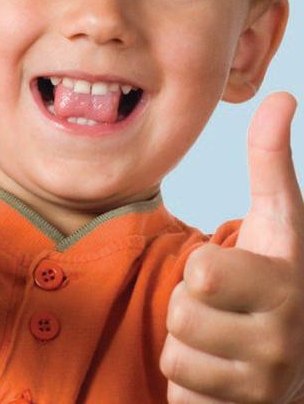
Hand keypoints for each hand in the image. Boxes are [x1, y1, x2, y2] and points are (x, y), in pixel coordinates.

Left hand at [160, 92, 303, 402]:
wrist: (294, 363)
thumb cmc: (275, 279)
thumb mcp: (279, 221)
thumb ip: (272, 160)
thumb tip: (280, 95)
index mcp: (288, 283)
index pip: (204, 271)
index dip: (203, 267)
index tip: (235, 272)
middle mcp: (286, 339)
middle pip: (183, 310)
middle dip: (190, 305)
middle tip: (221, 306)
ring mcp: (265, 384)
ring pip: (177, 352)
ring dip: (188, 342)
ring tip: (222, 339)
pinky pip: (179, 390)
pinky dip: (189, 380)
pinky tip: (219, 373)